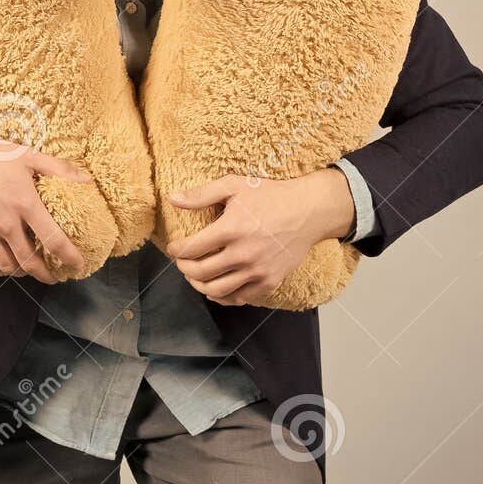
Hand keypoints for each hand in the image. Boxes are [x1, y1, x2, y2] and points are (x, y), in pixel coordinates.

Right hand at [0, 125, 91, 283]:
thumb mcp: (26, 155)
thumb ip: (58, 168)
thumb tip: (87, 181)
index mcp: (25, 204)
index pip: (53, 239)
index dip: (69, 257)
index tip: (78, 265)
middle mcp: (6, 224)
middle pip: (30, 261)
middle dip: (45, 274)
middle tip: (54, 277)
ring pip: (7, 266)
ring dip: (21, 271)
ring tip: (28, 269)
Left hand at [166, 169, 354, 305]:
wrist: (309, 211)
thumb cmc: (271, 195)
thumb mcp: (235, 186)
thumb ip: (202, 194)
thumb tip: (173, 199)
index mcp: (231, 229)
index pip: (191, 249)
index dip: (176, 249)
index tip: (173, 246)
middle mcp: (243, 254)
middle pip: (200, 272)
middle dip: (184, 268)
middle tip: (182, 261)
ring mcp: (257, 271)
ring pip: (216, 290)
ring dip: (198, 285)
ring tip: (195, 275)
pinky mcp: (270, 281)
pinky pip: (239, 298)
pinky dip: (222, 296)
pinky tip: (216, 288)